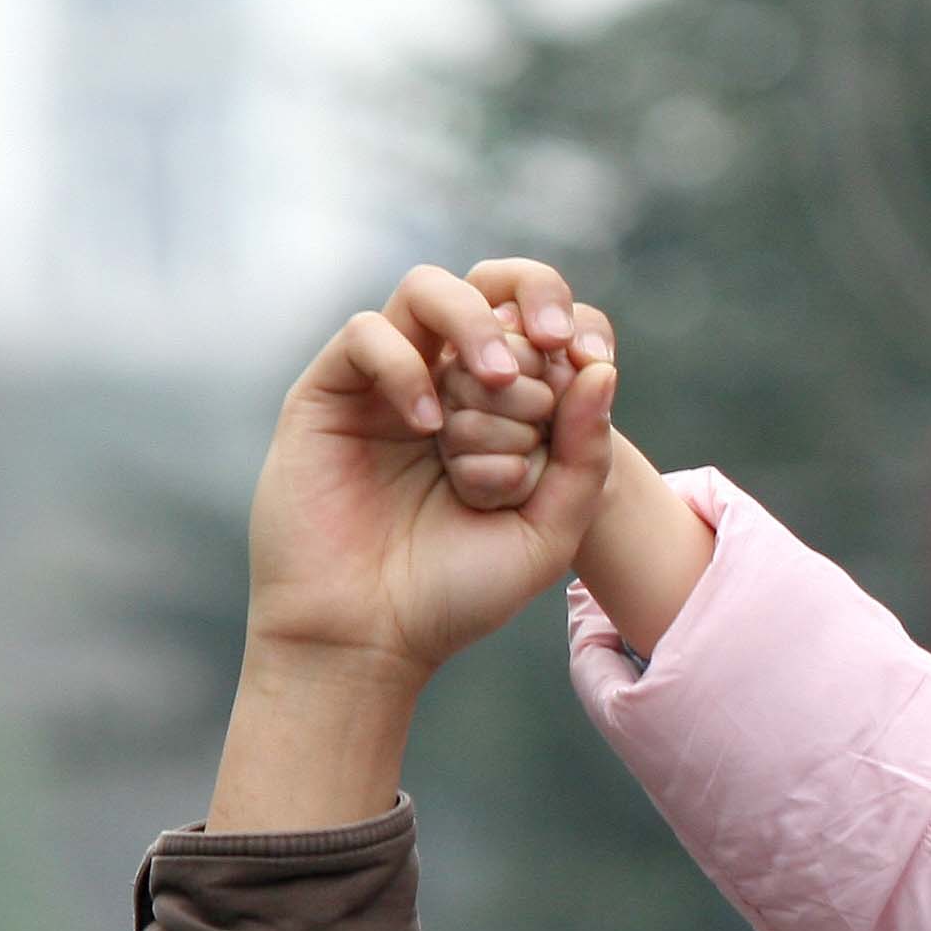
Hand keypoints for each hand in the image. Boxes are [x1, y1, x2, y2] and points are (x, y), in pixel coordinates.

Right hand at [244, 259, 614, 686]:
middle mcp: (446, 384)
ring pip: (429, 292)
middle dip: (530, 331)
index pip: (543, 329)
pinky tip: (428, 428)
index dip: (572, 331)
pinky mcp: (329, 393)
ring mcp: (386, 384)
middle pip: (492, 292)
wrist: (370, 639)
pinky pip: (368, 334)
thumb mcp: (548, 532)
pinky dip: (406, 367)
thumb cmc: (459, 593)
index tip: (593, 365)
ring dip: (474, 323)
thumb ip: (584, 456)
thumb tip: (600, 370)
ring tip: (498, 378)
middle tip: (543, 376)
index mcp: (504, 411)